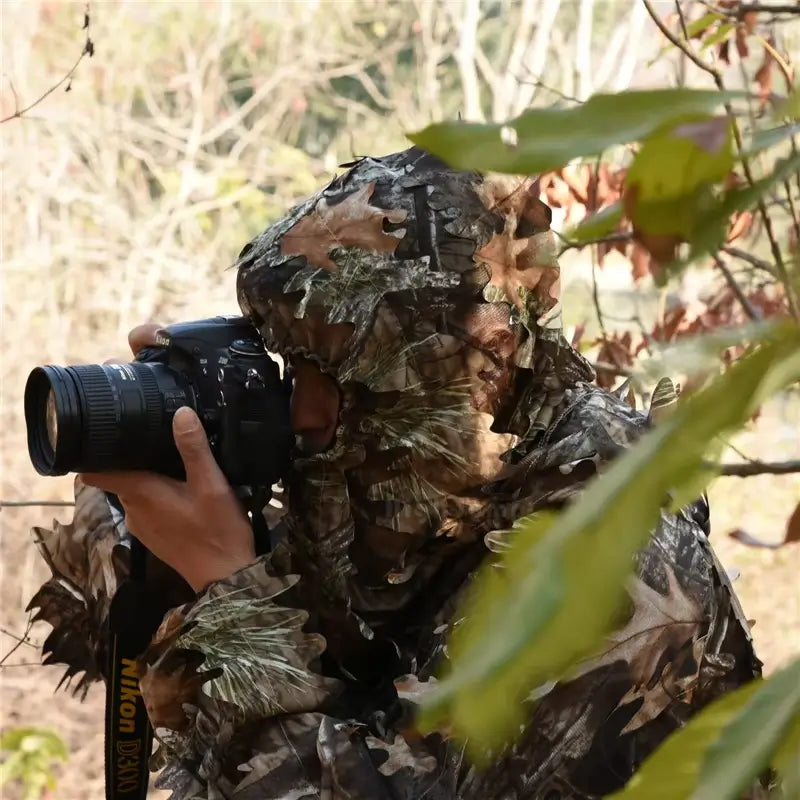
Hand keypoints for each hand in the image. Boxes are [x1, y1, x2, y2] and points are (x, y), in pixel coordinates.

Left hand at [82, 324, 254, 591]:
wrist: (226, 579)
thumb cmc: (218, 532)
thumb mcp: (212, 485)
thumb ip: (194, 449)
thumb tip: (180, 413)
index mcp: (141, 493)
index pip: (97, 471)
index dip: (94, 451)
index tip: (102, 431)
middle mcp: (134, 510)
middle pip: (119, 476)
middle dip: (132, 457)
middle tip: (154, 435)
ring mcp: (142, 526)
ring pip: (135, 491)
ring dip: (147, 476)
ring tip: (172, 459)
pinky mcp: (154, 537)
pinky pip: (147, 507)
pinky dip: (157, 495)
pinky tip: (181, 489)